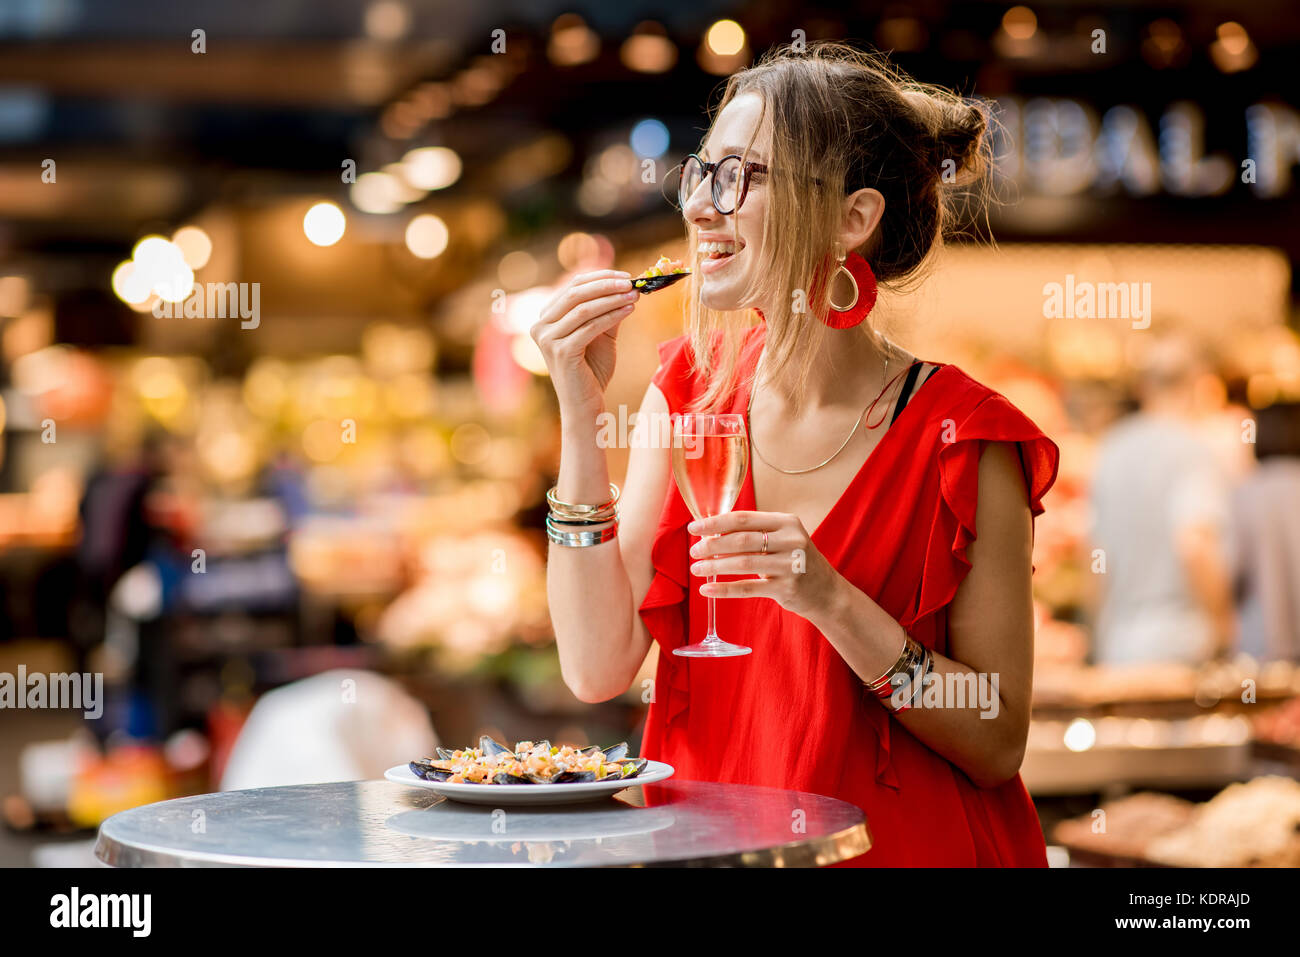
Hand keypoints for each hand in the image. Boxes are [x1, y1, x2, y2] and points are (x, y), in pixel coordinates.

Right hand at [531, 269, 639, 414]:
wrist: (586, 405)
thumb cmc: (593, 369)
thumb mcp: (601, 333)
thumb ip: (607, 309)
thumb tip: (626, 284)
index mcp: (545, 318)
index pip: (572, 287)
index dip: (599, 277)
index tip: (625, 275)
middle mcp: (540, 326)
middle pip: (575, 293)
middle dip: (606, 284)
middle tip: (631, 282)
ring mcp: (547, 340)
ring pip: (583, 309)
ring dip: (612, 299)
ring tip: (635, 295)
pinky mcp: (561, 352)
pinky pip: (590, 327)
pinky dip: (612, 315)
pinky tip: (629, 310)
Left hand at [686, 511, 842, 619]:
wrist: (827, 592)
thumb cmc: (796, 562)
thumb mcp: (783, 539)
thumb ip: (755, 533)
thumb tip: (712, 532)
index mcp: (787, 522)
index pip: (743, 518)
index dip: (715, 522)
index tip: (694, 528)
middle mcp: (791, 540)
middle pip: (741, 539)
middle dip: (712, 545)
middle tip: (694, 551)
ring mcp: (790, 565)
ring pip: (743, 563)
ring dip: (714, 566)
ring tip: (696, 569)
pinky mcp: (787, 589)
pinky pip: (748, 588)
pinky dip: (724, 589)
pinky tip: (707, 589)